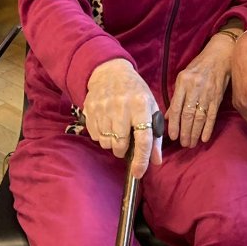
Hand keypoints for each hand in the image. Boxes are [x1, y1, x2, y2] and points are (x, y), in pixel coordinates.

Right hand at [83, 59, 162, 178]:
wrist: (110, 72)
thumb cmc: (135, 92)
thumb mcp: (150, 108)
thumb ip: (155, 136)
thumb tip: (156, 161)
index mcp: (141, 105)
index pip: (143, 138)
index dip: (141, 159)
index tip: (138, 173)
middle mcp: (121, 107)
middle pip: (120, 144)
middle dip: (123, 150)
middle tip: (126, 141)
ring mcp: (103, 108)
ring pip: (106, 143)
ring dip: (112, 143)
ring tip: (116, 130)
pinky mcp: (89, 110)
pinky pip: (95, 136)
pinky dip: (101, 136)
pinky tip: (106, 124)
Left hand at [168, 34, 233, 147]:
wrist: (220, 55)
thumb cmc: (199, 66)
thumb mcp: (183, 77)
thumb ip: (176, 96)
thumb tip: (166, 116)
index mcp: (183, 83)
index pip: (176, 107)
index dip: (174, 124)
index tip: (172, 136)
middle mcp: (194, 88)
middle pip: (188, 115)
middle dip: (185, 132)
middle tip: (183, 144)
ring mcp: (207, 93)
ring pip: (199, 117)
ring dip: (195, 132)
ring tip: (191, 143)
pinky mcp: (218, 96)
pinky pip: (212, 115)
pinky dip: (208, 128)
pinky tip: (204, 138)